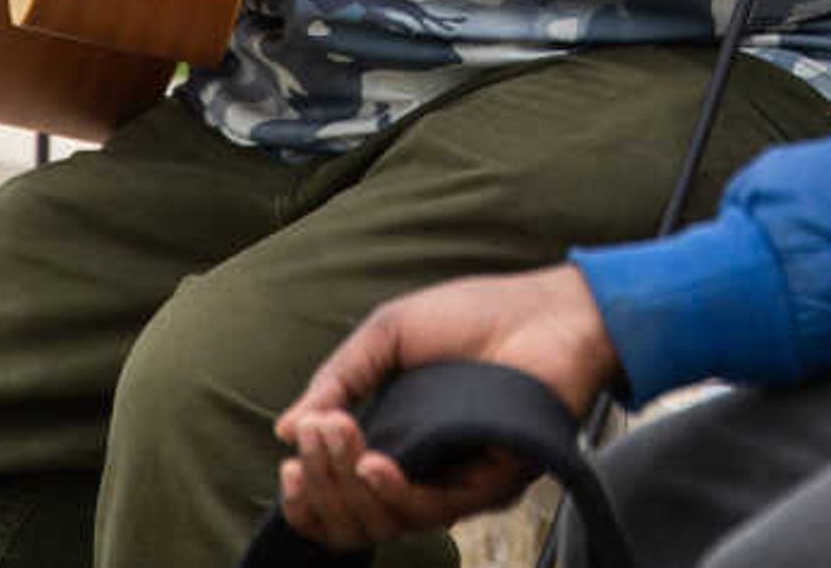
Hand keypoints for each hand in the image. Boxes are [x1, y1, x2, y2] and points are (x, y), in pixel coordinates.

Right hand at [272, 266, 618, 551]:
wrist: (544, 310)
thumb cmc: (474, 316)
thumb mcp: (390, 336)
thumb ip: (340, 380)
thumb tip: (285, 430)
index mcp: (394, 443)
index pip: (339, 499)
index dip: (306, 498)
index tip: (289, 466)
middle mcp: (422, 474)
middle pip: (353, 520)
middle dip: (321, 485)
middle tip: (316, 436)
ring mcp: (456, 484)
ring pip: (385, 522)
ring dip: (347, 486)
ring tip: (337, 438)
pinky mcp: (490, 486)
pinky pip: (433, 510)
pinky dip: (394, 493)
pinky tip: (374, 465)